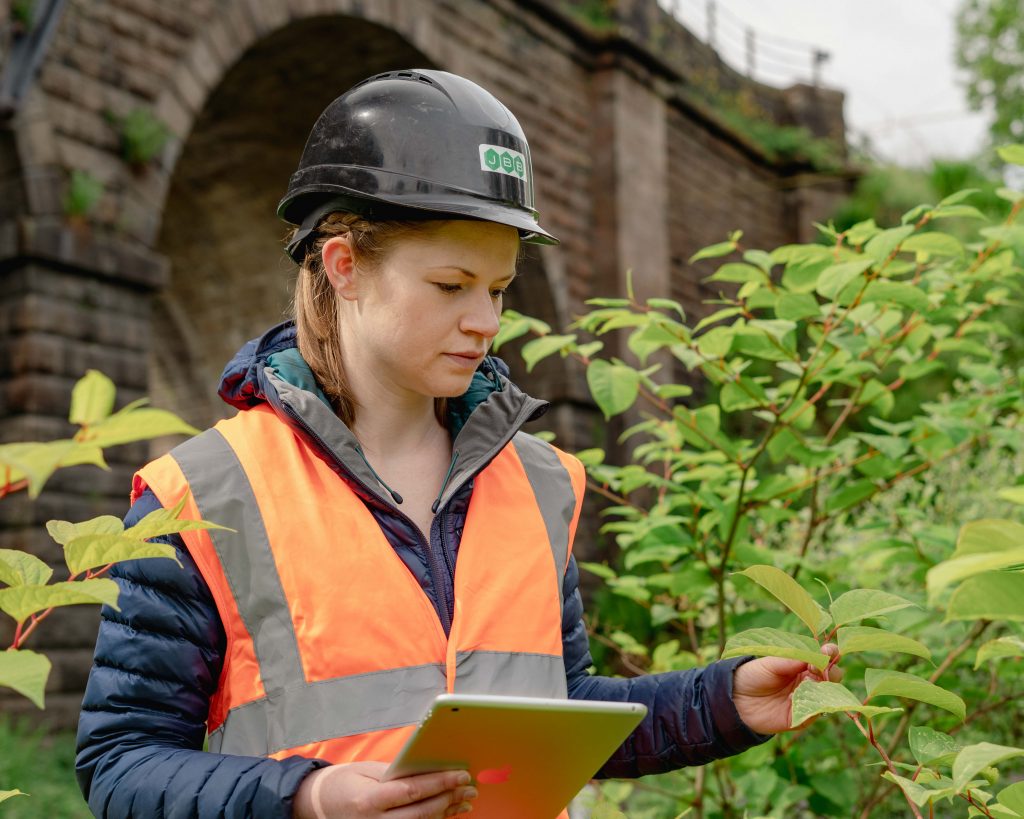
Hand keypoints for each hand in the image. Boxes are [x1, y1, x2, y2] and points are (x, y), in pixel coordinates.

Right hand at [294, 762, 476, 818]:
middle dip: (448, 799)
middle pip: (420, 814)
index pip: (412, 791)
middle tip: (469, 788)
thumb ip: (396, 773)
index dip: (440, 783)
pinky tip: (448, 813)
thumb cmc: (343, 782)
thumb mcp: (367, 770)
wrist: (316, 804)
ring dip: (445, 813)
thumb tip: (429, 770)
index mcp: (369, 800)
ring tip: (465, 801)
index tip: (460, 774)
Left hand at [732, 644, 841, 734]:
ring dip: (825, 687)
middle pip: (832, 676)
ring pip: (828, 694)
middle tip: (820, 668)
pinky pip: (816, 712)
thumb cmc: (752, 675)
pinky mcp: (802, 717)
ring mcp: (807, 699)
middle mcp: (808, 681)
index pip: (823, 657)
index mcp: (802, 664)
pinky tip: (809, 698)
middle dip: (832, 671)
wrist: (735, 699)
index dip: (830, 653)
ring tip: (813, 681)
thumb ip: (792, 660)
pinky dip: (817, 704)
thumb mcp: (771, 662)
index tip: (829, 651)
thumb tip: (817, 656)